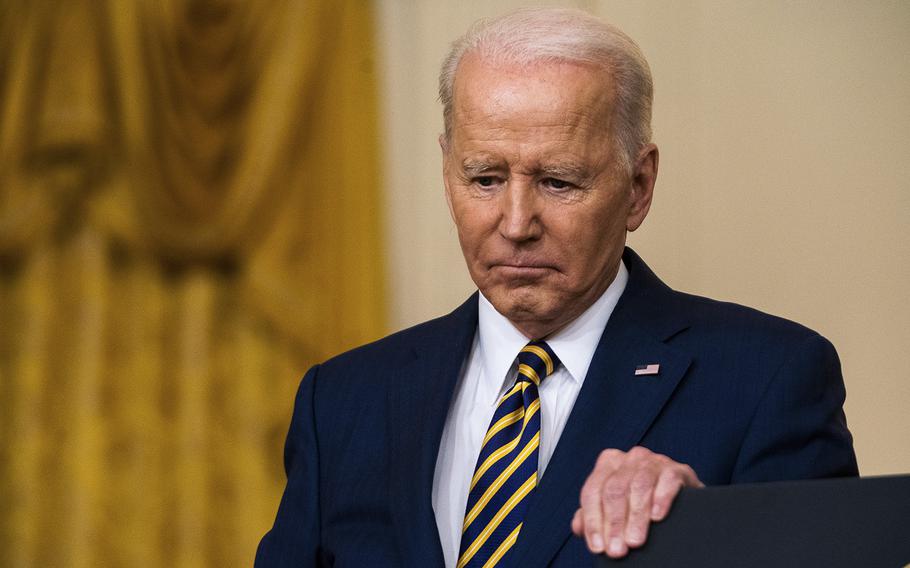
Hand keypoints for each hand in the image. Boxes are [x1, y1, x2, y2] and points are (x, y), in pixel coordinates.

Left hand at [570, 446, 702, 557]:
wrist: (679, 495)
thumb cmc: (640, 501)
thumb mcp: (614, 506)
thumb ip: (592, 514)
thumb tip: (578, 527)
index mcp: (608, 463)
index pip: (592, 491)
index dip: (593, 521)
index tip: (598, 546)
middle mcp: (629, 458)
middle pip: (615, 490)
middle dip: (614, 523)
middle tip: (617, 549)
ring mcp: (654, 461)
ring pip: (639, 486)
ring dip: (636, 517)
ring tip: (634, 541)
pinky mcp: (677, 469)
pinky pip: (667, 481)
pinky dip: (661, 499)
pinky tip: (657, 517)